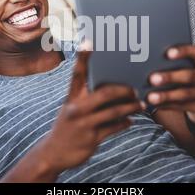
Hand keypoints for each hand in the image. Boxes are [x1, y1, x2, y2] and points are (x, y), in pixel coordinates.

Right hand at [41, 42, 144, 173]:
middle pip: (105, 93)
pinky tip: (131, 120)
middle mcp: (76, 108)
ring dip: (131, 107)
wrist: (53, 153)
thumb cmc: (67, 125)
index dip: (82, 58)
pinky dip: (124, 123)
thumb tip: (110, 87)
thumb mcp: (71, 108)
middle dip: (124, 90)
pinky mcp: (92, 138)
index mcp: (71, 97)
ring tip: (141, 105)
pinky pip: (114, 128)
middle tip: (135, 89)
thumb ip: (85, 97)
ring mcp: (84, 124)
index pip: (77, 74)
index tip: (88, 42)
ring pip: (114, 111)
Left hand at [147, 45, 194, 124]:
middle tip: (152, 78)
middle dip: (169, 77)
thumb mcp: (187, 69)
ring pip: (185, 94)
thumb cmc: (188, 79)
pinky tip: (155, 104)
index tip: (167, 53)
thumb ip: (173, 64)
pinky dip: (166, 105)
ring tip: (151, 97)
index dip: (183, 52)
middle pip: (189, 75)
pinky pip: (182, 106)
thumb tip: (148, 63)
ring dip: (165, 95)